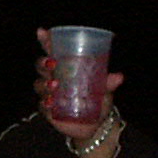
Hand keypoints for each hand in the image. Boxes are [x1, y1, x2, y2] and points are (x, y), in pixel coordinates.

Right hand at [34, 27, 122, 143]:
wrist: (95, 125)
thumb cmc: (98, 99)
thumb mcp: (104, 90)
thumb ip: (108, 83)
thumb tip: (119, 77)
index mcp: (67, 67)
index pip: (53, 50)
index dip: (45, 41)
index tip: (42, 32)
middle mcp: (55, 77)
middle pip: (41, 66)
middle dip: (43, 62)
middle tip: (52, 63)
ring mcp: (50, 94)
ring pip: (39, 84)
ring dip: (44, 83)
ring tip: (55, 85)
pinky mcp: (49, 110)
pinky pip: (42, 105)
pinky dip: (45, 103)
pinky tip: (50, 103)